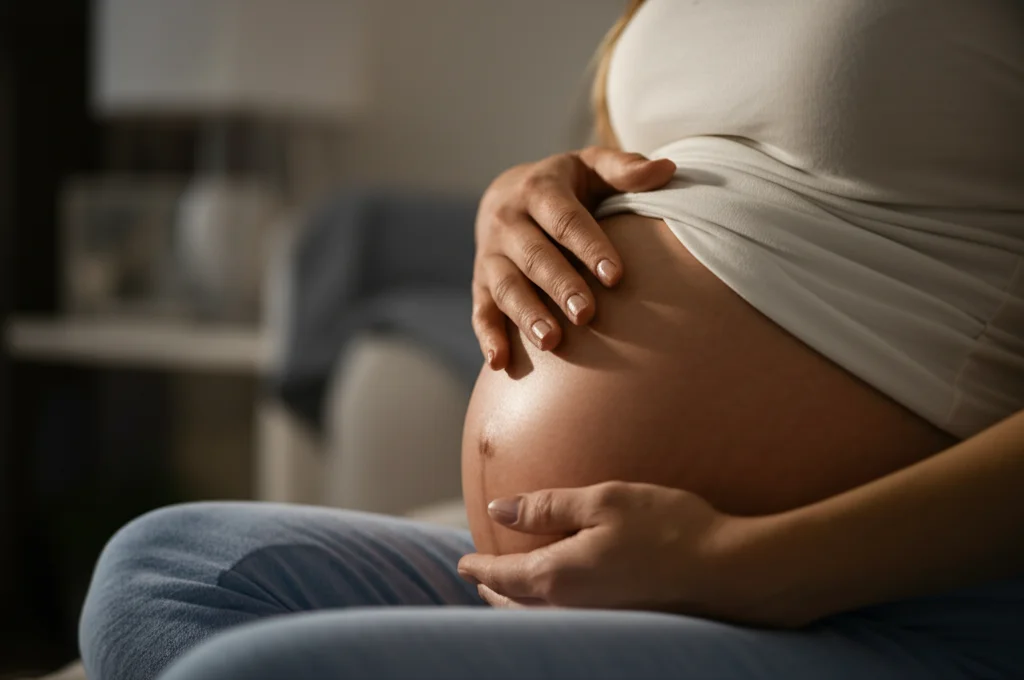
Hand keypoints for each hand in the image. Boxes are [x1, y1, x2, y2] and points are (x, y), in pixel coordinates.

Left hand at [457, 481, 771, 622]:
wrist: (729, 572)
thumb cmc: (668, 529)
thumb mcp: (604, 501)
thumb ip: (548, 506)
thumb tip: (500, 509)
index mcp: (559, 576)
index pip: (502, 576)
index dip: (479, 568)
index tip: (463, 563)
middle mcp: (571, 608)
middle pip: (517, 604)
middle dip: (495, 589)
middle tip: (481, 576)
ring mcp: (597, 620)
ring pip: (541, 616)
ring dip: (520, 601)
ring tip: (512, 587)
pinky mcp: (621, 623)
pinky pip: (568, 618)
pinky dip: (548, 606)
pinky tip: (562, 592)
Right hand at [473, 148, 675, 368]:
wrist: (506, 195)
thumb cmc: (566, 186)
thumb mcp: (591, 167)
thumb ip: (625, 169)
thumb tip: (668, 169)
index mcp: (538, 190)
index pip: (565, 220)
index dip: (590, 247)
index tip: (615, 275)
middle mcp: (508, 221)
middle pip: (534, 256)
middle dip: (560, 286)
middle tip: (587, 314)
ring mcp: (490, 255)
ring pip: (505, 287)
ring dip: (526, 315)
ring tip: (552, 342)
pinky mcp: (480, 284)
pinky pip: (480, 312)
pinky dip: (488, 337)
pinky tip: (501, 362)